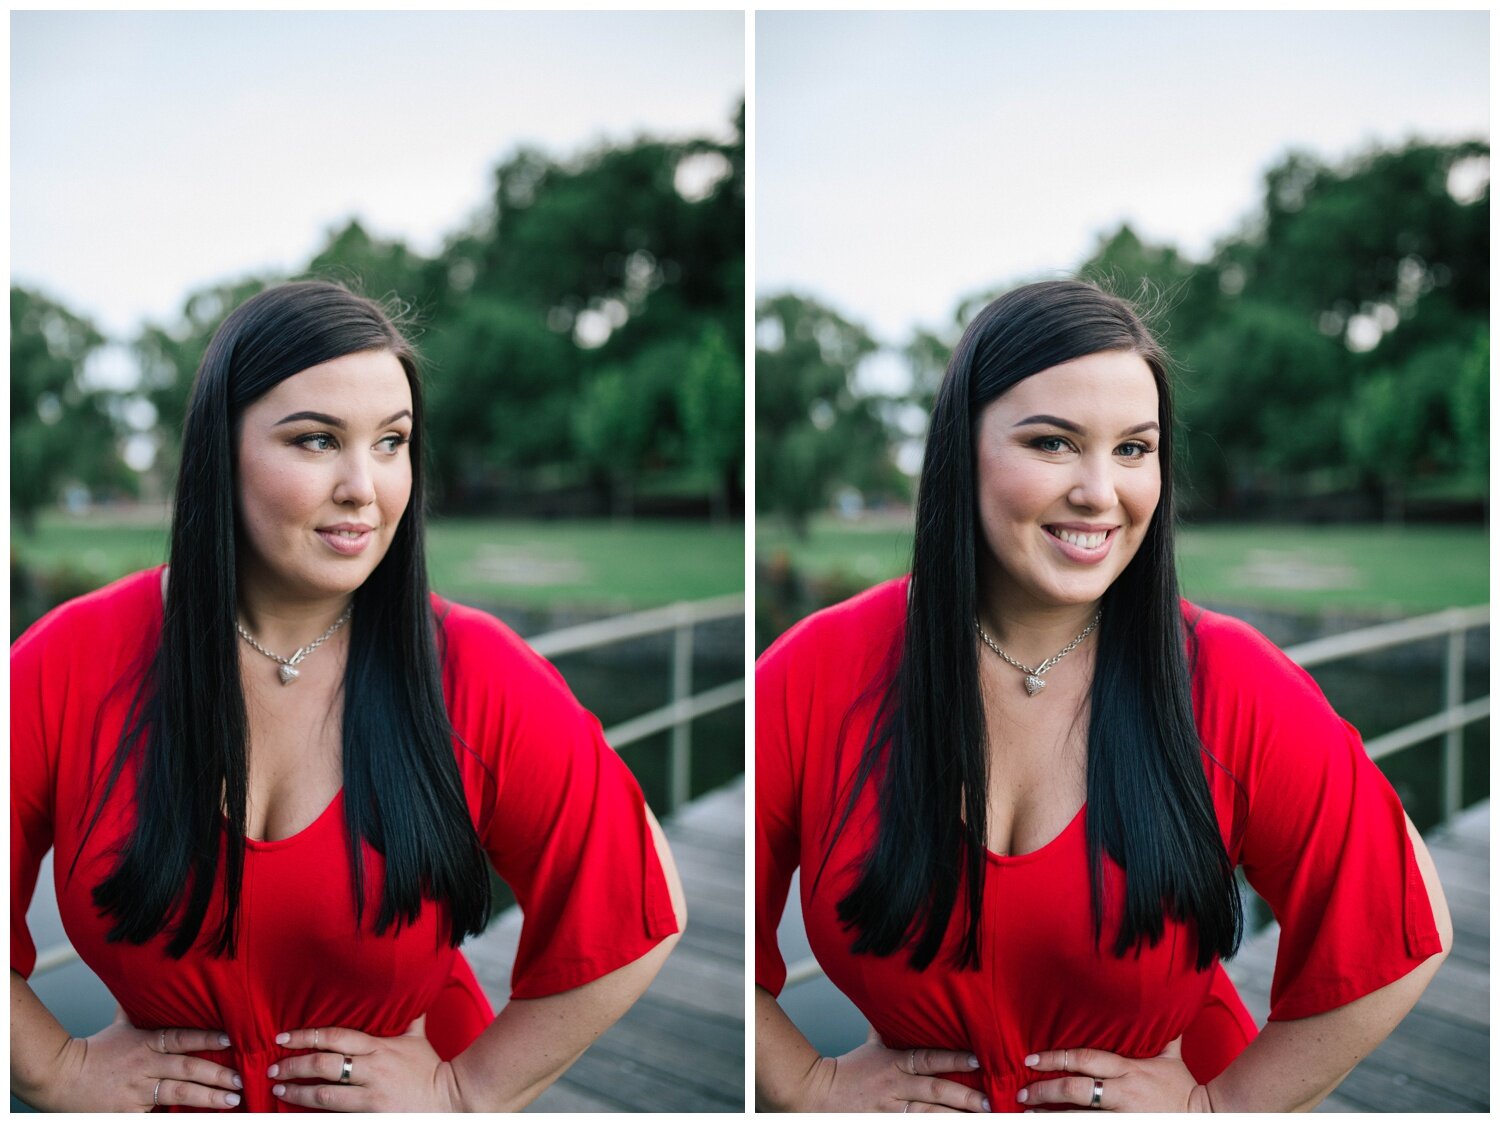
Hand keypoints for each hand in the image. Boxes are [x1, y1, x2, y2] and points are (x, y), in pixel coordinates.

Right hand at [19, 1005, 241, 1110]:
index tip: (232, 1039)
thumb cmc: (95, 1051)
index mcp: (146, 1042)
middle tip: (241, 1080)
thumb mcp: (121, 1025)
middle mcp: (144, 1066)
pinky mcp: (128, 1113)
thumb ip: (140, 1008)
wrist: (59, 1077)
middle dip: (217, 1075)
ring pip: (178, 1093)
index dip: (207, 1038)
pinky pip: (159, 1116)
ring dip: (208, 1098)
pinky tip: (200, 1119)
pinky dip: (179, 1118)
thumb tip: (148, 979)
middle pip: (187, 1068)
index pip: (182, 1038)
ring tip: (232, 1100)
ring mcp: (136, 1091)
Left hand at [269, 1015, 464, 1110]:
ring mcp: (371, 1097)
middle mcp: (372, 1070)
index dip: (306, 1036)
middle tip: (272, 1067)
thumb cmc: (432, 1070)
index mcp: (380, 1047)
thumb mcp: (418, 1040)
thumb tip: (408, 995)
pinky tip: (298, 1114)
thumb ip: (408, 1019)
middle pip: (323, 1065)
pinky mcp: (372, 1117)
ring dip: (297, 1092)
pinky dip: (315, 1115)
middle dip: (293, 1066)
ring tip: (279, 1089)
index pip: (335, 1037)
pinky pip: (336, 1116)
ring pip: (324, 1095)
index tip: (283, 1038)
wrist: (451, 1100)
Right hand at [793, 1026, 989, 1111]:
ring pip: (929, 1115)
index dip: (954, 1058)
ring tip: (982, 1120)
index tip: (979, 1059)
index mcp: (894, 1062)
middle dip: (964, 1097)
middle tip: (990, 1103)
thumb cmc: (849, 1070)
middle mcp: (895, 1086)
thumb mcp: (871, 1045)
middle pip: (934, 1091)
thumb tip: (900, 1000)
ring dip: (955, 1117)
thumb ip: (890, 1029)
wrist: (818, 1095)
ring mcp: (891, 1109)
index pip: (929, 1058)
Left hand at [1017, 1037, 1212, 1111]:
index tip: (1031, 1060)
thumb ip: (1157, 1031)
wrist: (1208, 1117)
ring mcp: (1125, 1117)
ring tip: (1028, 1114)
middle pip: (1077, 1090)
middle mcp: (1124, 1093)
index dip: (1056, 1058)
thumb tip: (1157, 996)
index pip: (1085, 1059)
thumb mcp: (1170, 1057)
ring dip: (1051, 1116)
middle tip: (1022, 1092)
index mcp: (1130, 1069)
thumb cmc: (1183, 1087)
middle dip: (1045, 1091)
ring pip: (1080, 1117)